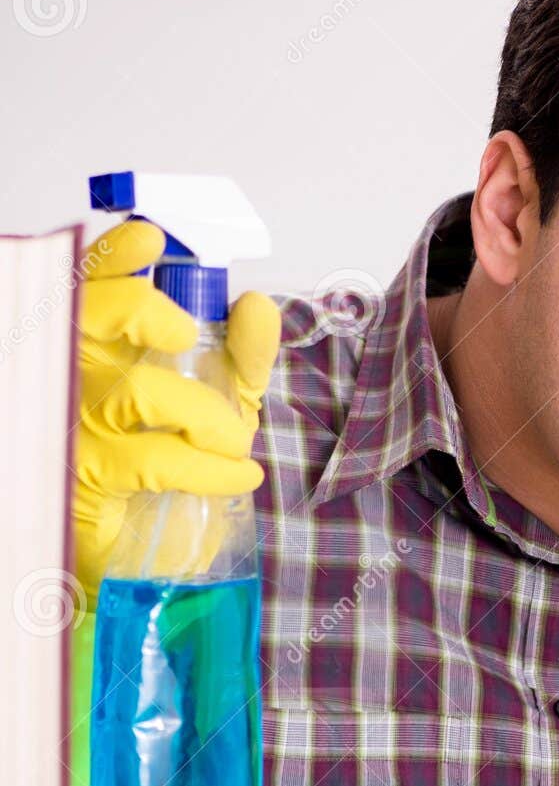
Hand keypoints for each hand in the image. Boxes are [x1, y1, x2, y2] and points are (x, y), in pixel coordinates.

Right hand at [73, 219, 279, 607]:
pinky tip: (239, 474)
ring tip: (236, 438)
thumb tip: (256, 305)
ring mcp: (75, 426)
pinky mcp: (86, 480)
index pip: (92, 286)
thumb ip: (241, 354)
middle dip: (146, 310)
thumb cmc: (170, 461)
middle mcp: (78, 376)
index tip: (150, 238)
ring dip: (204, 411)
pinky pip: (157, 460)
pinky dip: (212, 466)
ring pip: (137, 390)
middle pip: (91, 317)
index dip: (114, 256)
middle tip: (187, 334)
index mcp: (103, 347)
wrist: (145, 547)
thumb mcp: (219, 401)